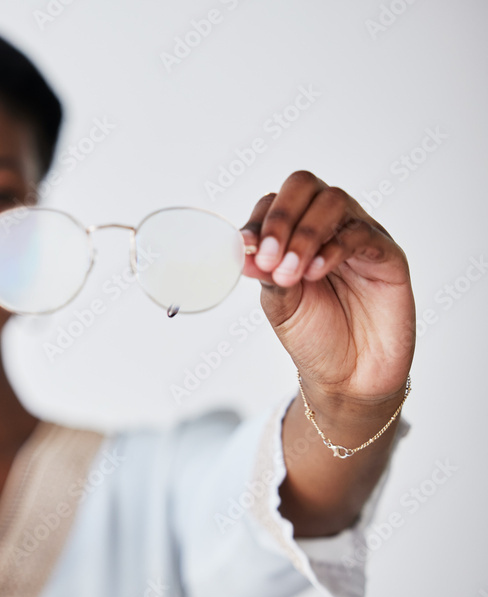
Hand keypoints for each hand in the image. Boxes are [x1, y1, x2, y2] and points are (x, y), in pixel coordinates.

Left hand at [239, 170, 414, 408]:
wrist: (348, 377)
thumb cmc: (313, 336)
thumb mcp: (279, 303)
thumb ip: (266, 273)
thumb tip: (241, 248)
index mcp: (296, 233)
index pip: (275, 201)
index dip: (258, 220)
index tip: (245, 249)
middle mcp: (328, 227)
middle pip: (304, 185)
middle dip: (280, 217)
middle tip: (268, 256)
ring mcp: (360, 236)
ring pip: (333, 202)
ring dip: (304, 234)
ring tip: (289, 272)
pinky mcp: (387, 255)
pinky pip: (362, 234)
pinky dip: (333, 249)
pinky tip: (315, 273)